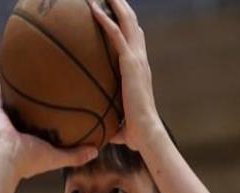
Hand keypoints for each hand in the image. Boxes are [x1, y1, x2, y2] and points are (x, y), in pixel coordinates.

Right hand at [0, 79, 98, 180]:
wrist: (8, 161)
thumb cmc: (31, 161)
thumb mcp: (57, 157)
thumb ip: (76, 155)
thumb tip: (96, 151)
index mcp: (31, 143)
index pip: (42, 130)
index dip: (49, 121)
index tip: (60, 109)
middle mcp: (19, 133)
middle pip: (27, 115)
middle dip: (34, 105)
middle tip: (44, 89)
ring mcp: (7, 125)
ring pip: (14, 106)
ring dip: (18, 95)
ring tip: (26, 77)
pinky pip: (0, 99)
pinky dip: (2, 87)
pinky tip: (9, 72)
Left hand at [89, 0, 162, 151]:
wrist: (146, 132)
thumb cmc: (135, 131)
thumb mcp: (121, 121)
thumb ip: (111, 121)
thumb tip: (98, 131)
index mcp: (139, 70)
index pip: (134, 40)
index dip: (126, 24)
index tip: (115, 13)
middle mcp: (141, 60)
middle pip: (132, 24)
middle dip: (122, 7)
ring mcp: (137, 59)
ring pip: (127, 22)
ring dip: (115, 4)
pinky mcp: (130, 63)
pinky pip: (115, 34)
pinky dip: (105, 19)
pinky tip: (93, 8)